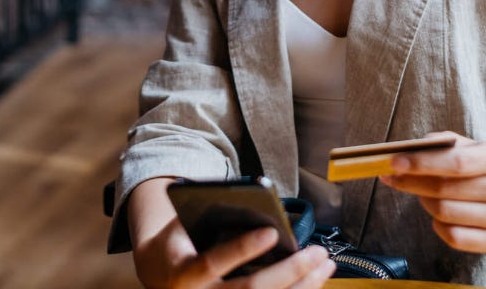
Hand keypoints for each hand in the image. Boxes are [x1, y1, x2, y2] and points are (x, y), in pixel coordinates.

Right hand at [133, 220, 336, 288]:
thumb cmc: (179, 245)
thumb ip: (209, 218)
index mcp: (185, 273)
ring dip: (302, 286)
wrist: (161, 277)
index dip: (243, 249)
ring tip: (324, 265)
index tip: (271, 232)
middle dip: (289, 271)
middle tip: (317, 253)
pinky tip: (314, 281)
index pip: (215, 262)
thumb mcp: (183, 227)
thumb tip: (250, 205)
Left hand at [378, 131, 485, 253]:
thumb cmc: (483, 165)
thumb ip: (442, 144)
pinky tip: (440, 215)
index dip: (422, 163)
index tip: (394, 163)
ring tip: (423, 193)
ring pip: (445, 213)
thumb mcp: (469, 146)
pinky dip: (438, 225)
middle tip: (394, 177)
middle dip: (411, 182)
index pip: (456, 163)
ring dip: (424, 202)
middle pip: (445, 190)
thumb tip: (408, 151)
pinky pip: (454, 237)